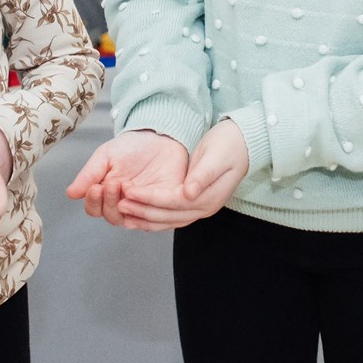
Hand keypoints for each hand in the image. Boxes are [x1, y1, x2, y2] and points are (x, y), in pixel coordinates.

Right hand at [65, 130, 188, 228]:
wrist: (161, 137)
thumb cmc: (132, 147)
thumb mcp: (107, 156)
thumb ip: (90, 174)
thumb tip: (71, 194)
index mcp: (107, 194)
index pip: (95, 209)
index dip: (93, 202)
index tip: (95, 187)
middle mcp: (124, 204)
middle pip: (112, 217)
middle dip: (109, 202)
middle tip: (112, 183)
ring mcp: (144, 206)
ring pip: (131, 221)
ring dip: (127, 208)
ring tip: (126, 188)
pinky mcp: (163, 205)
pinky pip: (155, 218)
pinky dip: (147, 211)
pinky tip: (143, 198)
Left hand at [117, 121, 249, 229]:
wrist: (243, 142)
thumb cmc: (230, 145)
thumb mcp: (216, 156)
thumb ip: (202, 176)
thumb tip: (188, 193)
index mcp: (209, 197)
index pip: (173, 202)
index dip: (150, 198)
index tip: (129, 192)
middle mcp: (204, 207)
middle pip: (168, 215)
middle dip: (142, 211)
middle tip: (119, 204)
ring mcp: (200, 207)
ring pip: (168, 220)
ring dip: (145, 219)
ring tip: (123, 215)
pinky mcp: (195, 202)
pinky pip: (171, 215)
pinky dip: (154, 217)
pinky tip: (139, 215)